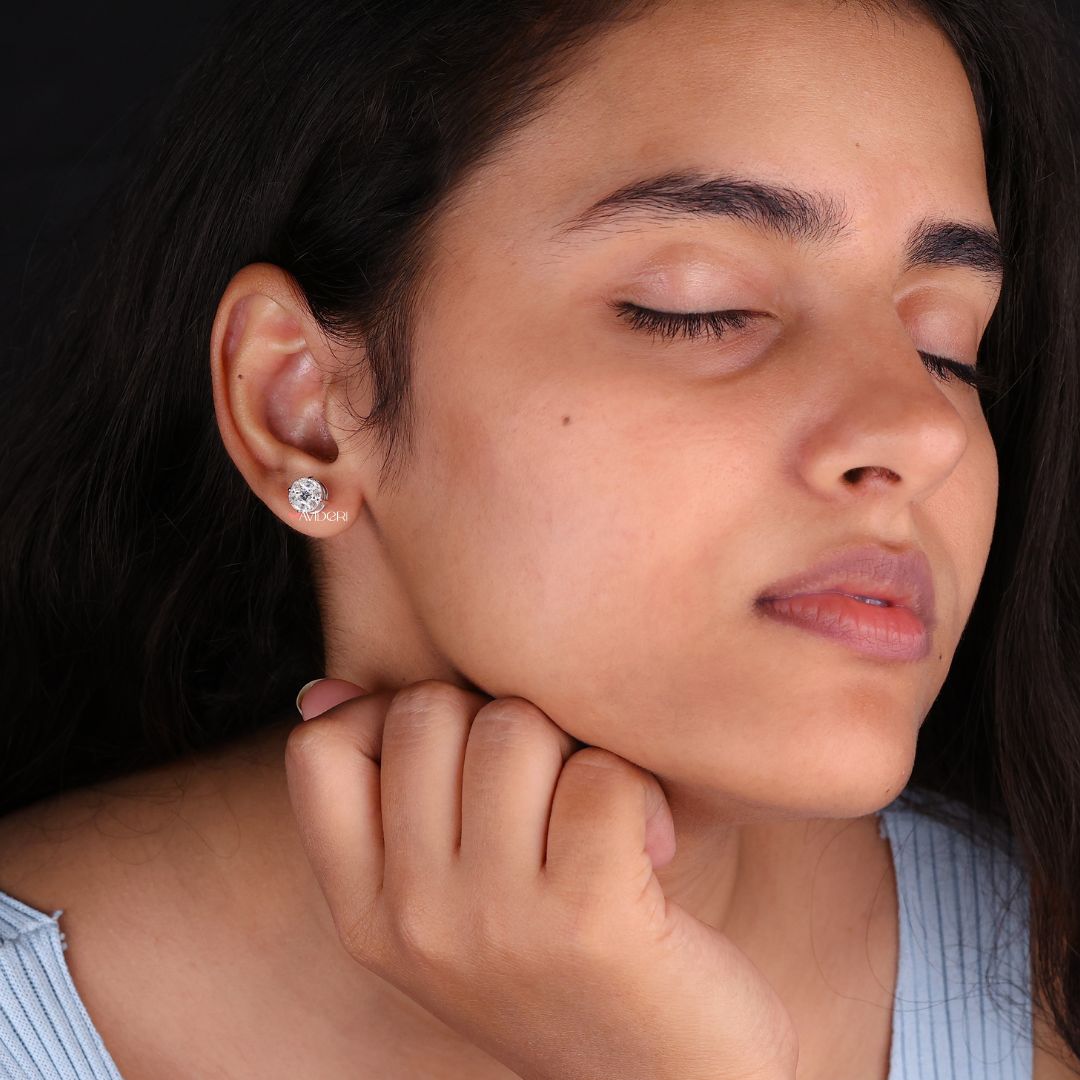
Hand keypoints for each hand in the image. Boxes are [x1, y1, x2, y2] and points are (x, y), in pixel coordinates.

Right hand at [284, 678, 798, 1079]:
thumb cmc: (561, 970)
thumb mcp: (449, 902)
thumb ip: (386, 802)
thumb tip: (321, 689)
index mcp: (365, 914)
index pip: (319, 748)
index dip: (386, 716)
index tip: (457, 758)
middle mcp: (413, 918)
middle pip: (424, 712)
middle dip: (495, 724)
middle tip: (542, 792)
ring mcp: (495, 921)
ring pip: (513, 726)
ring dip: (572, 751)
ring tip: (596, 823)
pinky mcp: (589, 918)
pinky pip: (599, 773)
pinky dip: (639, 791)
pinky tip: (652, 849)